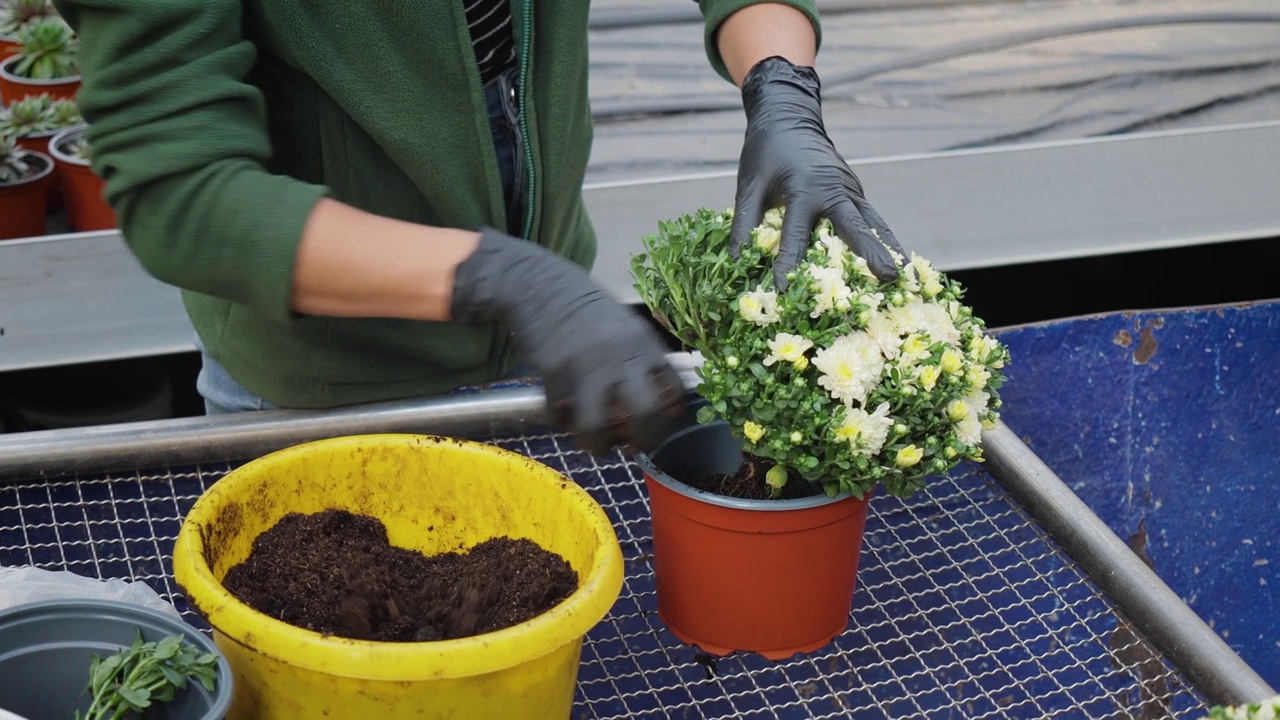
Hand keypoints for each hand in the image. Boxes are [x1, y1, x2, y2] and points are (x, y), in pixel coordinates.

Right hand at [450, 229, 683, 454]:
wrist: (540, 284)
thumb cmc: (588, 310)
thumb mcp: (626, 326)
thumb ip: (642, 359)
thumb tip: (660, 402)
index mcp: (644, 344)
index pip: (675, 390)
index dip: (670, 417)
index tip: (659, 425)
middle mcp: (620, 356)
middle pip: (646, 413)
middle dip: (644, 440)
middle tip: (635, 445)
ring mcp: (585, 367)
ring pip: (596, 426)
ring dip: (597, 445)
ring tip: (596, 445)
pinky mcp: (553, 374)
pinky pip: (560, 416)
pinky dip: (562, 423)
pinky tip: (564, 414)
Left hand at [729, 56, 904, 288]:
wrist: (788, 118)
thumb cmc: (765, 153)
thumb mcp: (749, 185)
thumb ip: (744, 222)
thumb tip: (736, 261)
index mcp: (804, 189)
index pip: (796, 235)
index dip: (789, 264)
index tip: (786, 292)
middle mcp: (833, 190)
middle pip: (855, 228)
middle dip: (871, 255)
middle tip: (888, 278)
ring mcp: (849, 189)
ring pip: (873, 223)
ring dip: (889, 249)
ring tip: (906, 275)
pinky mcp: (855, 191)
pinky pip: (873, 218)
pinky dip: (885, 237)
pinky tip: (899, 258)